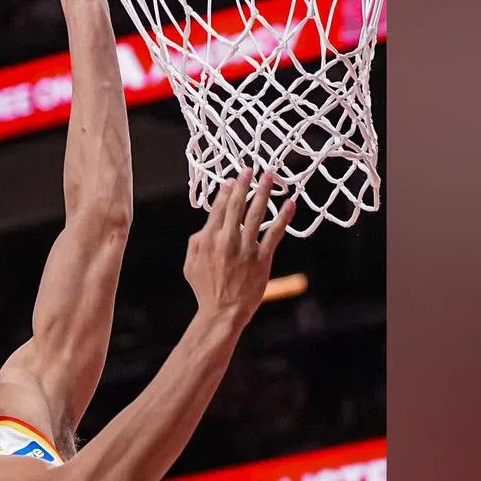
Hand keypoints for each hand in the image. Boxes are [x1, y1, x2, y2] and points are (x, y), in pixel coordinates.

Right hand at [182, 170, 293, 323]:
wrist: (222, 311)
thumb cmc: (205, 289)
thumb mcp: (190, 265)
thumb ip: (195, 242)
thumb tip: (205, 225)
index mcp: (207, 239)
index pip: (218, 208)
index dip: (226, 191)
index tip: (233, 179)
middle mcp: (227, 240)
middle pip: (237, 206)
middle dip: (244, 185)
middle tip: (251, 169)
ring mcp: (246, 248)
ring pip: (256, 214)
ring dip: (264, 193)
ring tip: (270, 177)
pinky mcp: (262, 258)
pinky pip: (274, 233)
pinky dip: (283, 217)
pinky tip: (290, 204)